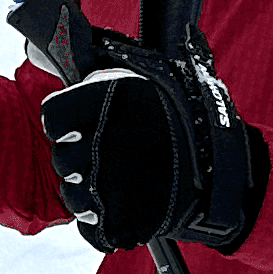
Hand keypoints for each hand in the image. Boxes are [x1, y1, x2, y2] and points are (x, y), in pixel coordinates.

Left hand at [43, 34, 267, 253]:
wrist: (224, 171)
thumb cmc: (186, 118)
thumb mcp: (146, 75)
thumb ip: (99, 64)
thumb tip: (47, 46)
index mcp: (105, 99)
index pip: (52, 116)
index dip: (66, 123)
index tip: (82, 126)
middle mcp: (102, 140)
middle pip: (61, 157)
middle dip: (79, 158)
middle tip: (110, 155)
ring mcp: (109, 184)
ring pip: (72, 195)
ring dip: (89, 192)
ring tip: (119, 182)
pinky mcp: (120, 221)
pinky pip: (89, 227)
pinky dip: (102, 222)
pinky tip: (124, 205)